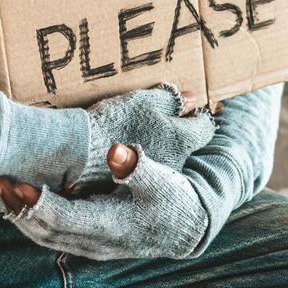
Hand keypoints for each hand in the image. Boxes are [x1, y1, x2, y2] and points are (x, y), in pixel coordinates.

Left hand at [0, 144, 208, 260]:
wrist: (187, 229)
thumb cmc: (175, 201)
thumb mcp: (162, 180)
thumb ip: (137, 166)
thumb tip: (117, 152)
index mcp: (111, 227)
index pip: (64, 219)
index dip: (38, 203)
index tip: (17, 183)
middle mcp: (96, 243)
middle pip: (45, 232)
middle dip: (18, 208)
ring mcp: (90, 246)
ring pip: (44, 236)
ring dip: (20, 214)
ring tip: (1, 189)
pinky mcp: (88, 241)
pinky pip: (52, 235)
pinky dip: (33, 219)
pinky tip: (21, 200)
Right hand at [73, 83, 215, 191]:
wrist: (83, 152)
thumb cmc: (116, 122)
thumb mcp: (144, 101)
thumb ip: (171, 99)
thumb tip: (191, 99)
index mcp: (182, 139)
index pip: (205, 127)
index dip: (197, 116)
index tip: (186, 110)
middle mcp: (176, 162)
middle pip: (186, 145)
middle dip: (177, 134)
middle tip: (159, 122)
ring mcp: (157, 178)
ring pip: (167, 159)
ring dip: (158, 149)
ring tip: (136, 136)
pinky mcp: (138, 187)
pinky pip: (147, 172)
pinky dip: (141, 163)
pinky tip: (124, 153)